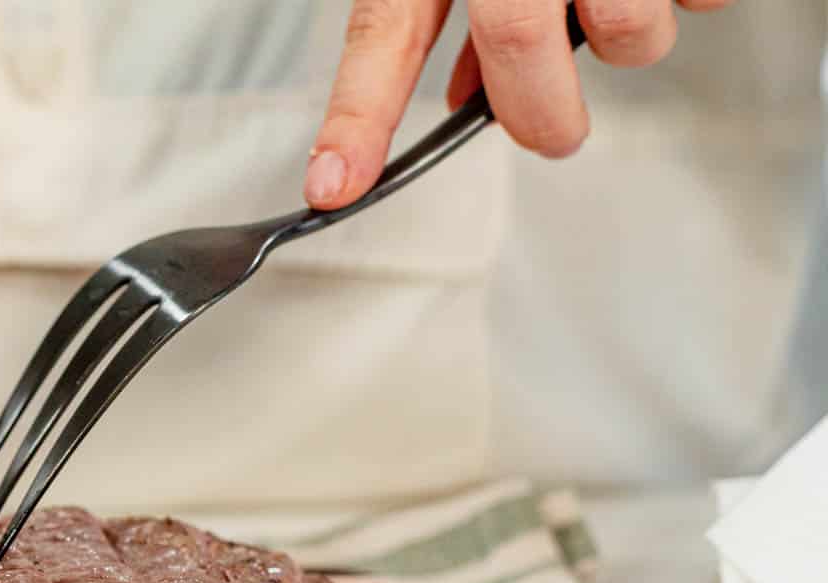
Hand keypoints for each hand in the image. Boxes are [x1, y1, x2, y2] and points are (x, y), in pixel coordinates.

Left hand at [305, 0, 735, 209]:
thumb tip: (462, 94)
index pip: (386, 28)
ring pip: (630, 30)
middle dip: (540, 114)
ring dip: (629, 42)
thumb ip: (454, 7)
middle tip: (550, 135)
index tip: (334, 184)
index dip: (356, 113)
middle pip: (520, 42)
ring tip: (615, 2)